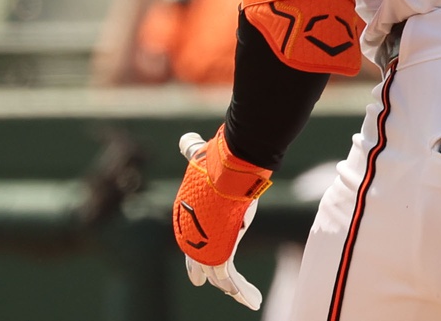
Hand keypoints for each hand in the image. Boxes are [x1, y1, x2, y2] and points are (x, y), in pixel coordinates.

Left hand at [174, 129, 271, 310]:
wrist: (226, 173)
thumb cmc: (214, 164)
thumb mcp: (201, 157)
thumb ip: (192, 150)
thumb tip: (187, 140)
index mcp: (189, 217)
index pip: (190, 239)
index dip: (193, 252)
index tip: (195, 262)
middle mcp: (195, 235)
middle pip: (198, 261)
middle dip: (202, 272)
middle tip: (200, 281)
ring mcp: (207, 246)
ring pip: (217, 275)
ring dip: (232, 288)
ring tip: (245, 298)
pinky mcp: (222, 253)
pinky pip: (231, 279)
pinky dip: (243, 291)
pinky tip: (252, 300)